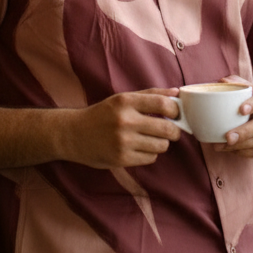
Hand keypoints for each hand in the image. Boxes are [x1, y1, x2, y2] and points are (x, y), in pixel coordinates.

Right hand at [63, 88, 181, 168]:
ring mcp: (123, 141)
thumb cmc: (102, 114)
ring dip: (161, 143)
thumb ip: (150, 95)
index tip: (175, 114)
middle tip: (171, 131)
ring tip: (151, 139)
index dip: (176, 110)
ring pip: (161, 146)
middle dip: (174, 131)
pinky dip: (149, 154)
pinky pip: (150, 158)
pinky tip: (139, 148)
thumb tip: (178, 93)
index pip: (163, 104)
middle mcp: (125, 121)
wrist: (74, 134)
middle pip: (167, 129)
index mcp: (125, 101)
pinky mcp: (121, 159)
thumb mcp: (122, 99)